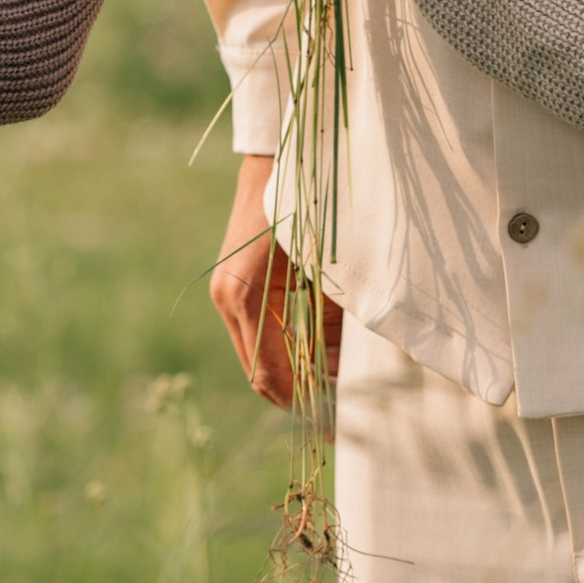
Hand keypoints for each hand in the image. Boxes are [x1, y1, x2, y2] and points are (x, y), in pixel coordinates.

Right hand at [210, 150, 342, 406]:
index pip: (267, 374)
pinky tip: (340, 344)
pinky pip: (275, 331)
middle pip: (265, 372)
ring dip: (310, 367)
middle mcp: (231, 302)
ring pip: (272, 354)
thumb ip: (330, 316)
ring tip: (352, 377)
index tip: (333, 424)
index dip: (300, 403)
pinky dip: (306, 342)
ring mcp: (233, 295)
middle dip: (305, 392)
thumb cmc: (306, 204)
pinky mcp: (245, 288)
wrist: (281, 158)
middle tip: (346, 413)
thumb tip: (342, 370)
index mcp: (243, 297)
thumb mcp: (323, 264)